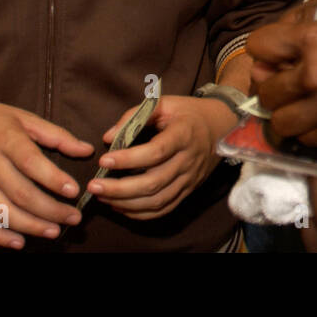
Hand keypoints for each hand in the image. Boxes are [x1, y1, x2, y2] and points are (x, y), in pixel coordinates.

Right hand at [0, 97, 93, 249]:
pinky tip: (19, 242)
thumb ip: (57, 136)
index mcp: (6, 140)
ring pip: (2, 212)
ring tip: (55, 231)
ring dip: (30, 226)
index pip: (30, 162)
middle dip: (50, 210)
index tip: (74, 191)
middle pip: (19, 193)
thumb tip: (87, 150)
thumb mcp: (26, 119)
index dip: (53, 178)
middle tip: (74, 217)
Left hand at [86, 96, 231, 219]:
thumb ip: (135, 115)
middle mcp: (188, 160)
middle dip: (119, 189)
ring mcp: (189, 178)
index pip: (156, 152)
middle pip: (153, 182)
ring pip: (157, 200)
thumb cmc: (189, 112)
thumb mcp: (165, 103)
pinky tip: (121, 206)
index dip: (128, 159)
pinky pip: (164, 208)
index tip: (104, 160)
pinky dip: (141, 213)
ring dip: (126, 203)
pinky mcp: (189, 190)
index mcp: (184, 135)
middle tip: (93, 186)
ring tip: (102, 197)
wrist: (223, 126)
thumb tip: (108, 137)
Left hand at [248, 9, 316, 149]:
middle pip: (265, 90)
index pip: (258, 45)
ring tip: (306, 107)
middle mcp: (315, 74)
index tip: (274, 59)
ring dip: (288, 115)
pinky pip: (305, 140)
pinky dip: (310, 132)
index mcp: (316, 38)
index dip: (264, 52)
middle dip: (274, 88)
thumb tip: (267, 63)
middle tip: (291, 87)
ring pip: (279, 122)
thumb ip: (306, 39)